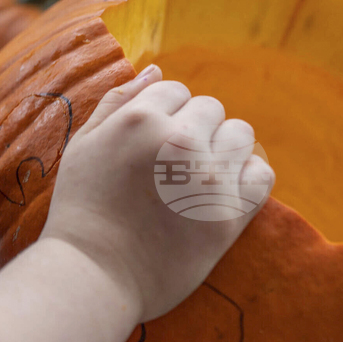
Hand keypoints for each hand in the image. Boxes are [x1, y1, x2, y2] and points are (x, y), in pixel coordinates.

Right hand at [41, 65, 274, 321]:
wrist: (92, 273)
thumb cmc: (81, 209)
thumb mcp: (83, 146)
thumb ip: (118, 102)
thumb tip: (155, 68)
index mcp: (138, 120)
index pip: (174, 90)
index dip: (162, 114)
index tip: (148, 145)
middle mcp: (177, 141)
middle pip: (210, 109)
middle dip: (192, 129)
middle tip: (167, 165)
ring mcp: (207, 179)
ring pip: (240, 134)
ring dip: (221, 148)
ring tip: (194, 177)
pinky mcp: (229, 214)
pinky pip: (261, 173)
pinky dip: (246, 176)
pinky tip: (218, 191)